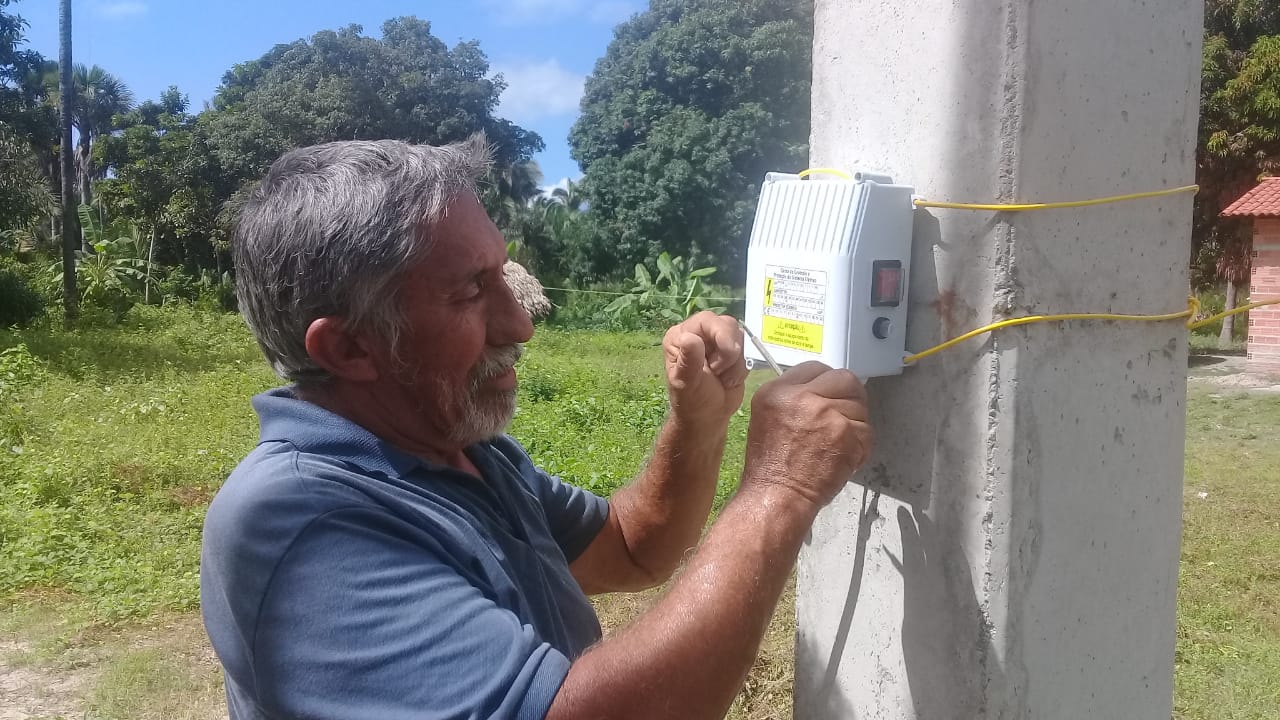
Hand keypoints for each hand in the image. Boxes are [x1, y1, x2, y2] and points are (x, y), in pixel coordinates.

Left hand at [663, 312, 748, 429]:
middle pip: (727, 325)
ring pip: (741, 338)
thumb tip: (690, 338)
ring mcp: (718, 342)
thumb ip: (689, 361)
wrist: (708, 418)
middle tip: (718, 373)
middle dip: (729, 352)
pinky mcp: (734, 352)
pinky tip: (730, 380)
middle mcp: (700, 334)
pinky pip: (749, 351)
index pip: (706, 320)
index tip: (720, 362)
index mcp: (682, 335)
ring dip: (735, 363)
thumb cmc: (693, 402)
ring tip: (723, 379)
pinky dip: (742, 368)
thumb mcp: (687, 384)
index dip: (720, 336)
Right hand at [739, 361, 872, 511]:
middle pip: (845, 379)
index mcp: (779, 391)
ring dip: (855, 423)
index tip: (829, 395)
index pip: (816, 368)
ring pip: (860, 406)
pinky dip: (860, 444)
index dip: (827, 381)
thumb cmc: (770, 463)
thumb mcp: (767, 416)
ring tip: (839, 441)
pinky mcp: (847, 434)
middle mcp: (803, 397)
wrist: (778, 495)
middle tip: (845, 414)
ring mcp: (828, 414)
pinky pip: (867, 430)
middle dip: (850, 395)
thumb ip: (792, 396)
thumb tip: (822, 387)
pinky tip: (844, 455)